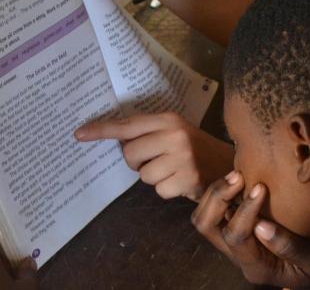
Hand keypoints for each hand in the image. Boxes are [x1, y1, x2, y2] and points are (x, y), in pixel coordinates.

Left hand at [75, 112, 233, 200]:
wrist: (229, 164)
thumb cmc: (195, 148)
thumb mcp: (175, 131)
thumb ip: (149, 132)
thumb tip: (116, 140)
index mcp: (169, 119)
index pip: (128, 124)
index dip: (102, 130)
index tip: (79, 134)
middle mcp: (175, 135)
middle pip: (130, 153)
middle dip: (137, 162)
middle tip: (155, 160)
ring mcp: (182, 158)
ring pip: (143, 175)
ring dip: (154, 177)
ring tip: (173, 171)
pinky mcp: (187, 179)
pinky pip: (158, 190)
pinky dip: (167, 190)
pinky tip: (181, 182)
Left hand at [192, 172, 309, 287]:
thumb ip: (289, 247)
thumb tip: (261, 225)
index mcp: (255, 267)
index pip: (236, 237)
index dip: (245, 209)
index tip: (261, 187)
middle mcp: (238, 256)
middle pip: (207, 226)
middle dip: (218, 197)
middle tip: (239, 176)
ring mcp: (233, 244)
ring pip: (204, 217)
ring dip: (216, 193)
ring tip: (237, 174)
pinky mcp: (234, 229)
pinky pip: (213, 210)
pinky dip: (221, 192)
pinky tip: (240, 179)